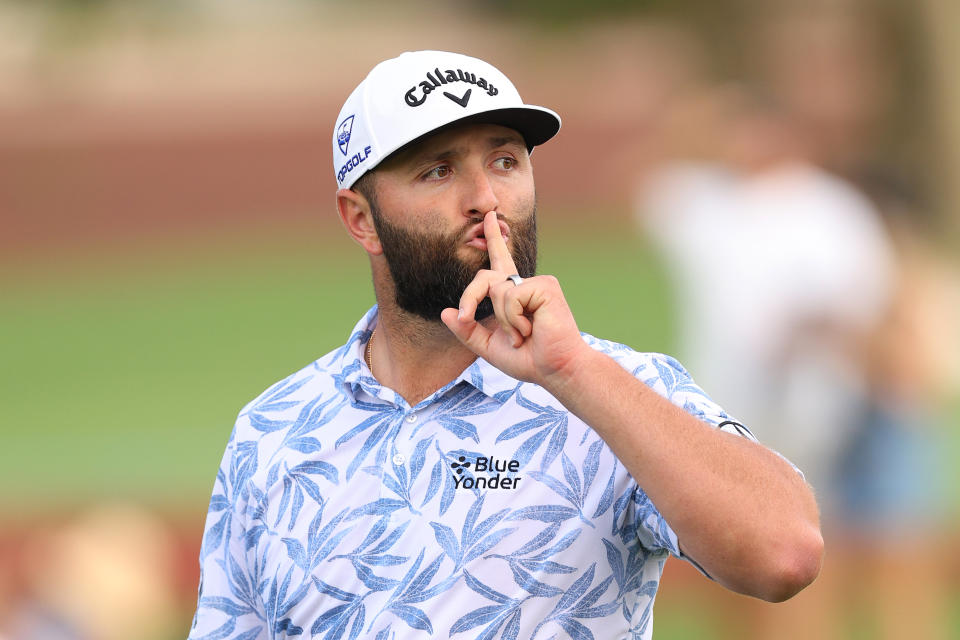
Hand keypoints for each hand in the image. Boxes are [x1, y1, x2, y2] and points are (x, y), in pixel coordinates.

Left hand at [440, 211, 589, 384]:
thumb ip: (467, 329)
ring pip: (496, 290)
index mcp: (514, 294)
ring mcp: (536, 283)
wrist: (554, 370)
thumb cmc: (528, 359)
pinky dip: (513, 319)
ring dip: (503, 321)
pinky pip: (510, 296)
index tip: (490, 217)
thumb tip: (445, 313)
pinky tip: (531, 329)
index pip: (500, 261)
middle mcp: (525, 284)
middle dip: (469, 299)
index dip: (494, 238)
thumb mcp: (488, 346)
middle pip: (484, 277)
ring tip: (523, 335)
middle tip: (467, 318)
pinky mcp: (545, 286)